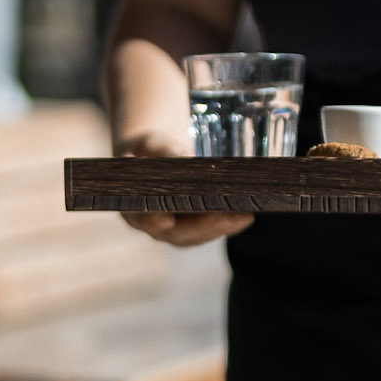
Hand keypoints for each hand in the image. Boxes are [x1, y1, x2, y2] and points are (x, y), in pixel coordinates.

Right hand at [113, 132, 255, 248]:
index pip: (144, 217)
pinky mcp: (189, 230)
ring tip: (245, 214)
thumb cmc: (148, 150)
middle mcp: (152, 225)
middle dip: (205, 225)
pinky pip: (208, 232)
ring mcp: (171, 231)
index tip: (166, 221)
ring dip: (222, 227)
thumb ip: (163, 152)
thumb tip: (186, 159)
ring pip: (196, 236)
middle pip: (178, 233)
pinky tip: (246, 215)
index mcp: (134, 206)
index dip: (154, 220)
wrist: (152, 159)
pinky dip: (226, 225)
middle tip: (228, 215)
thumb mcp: (151, 144)